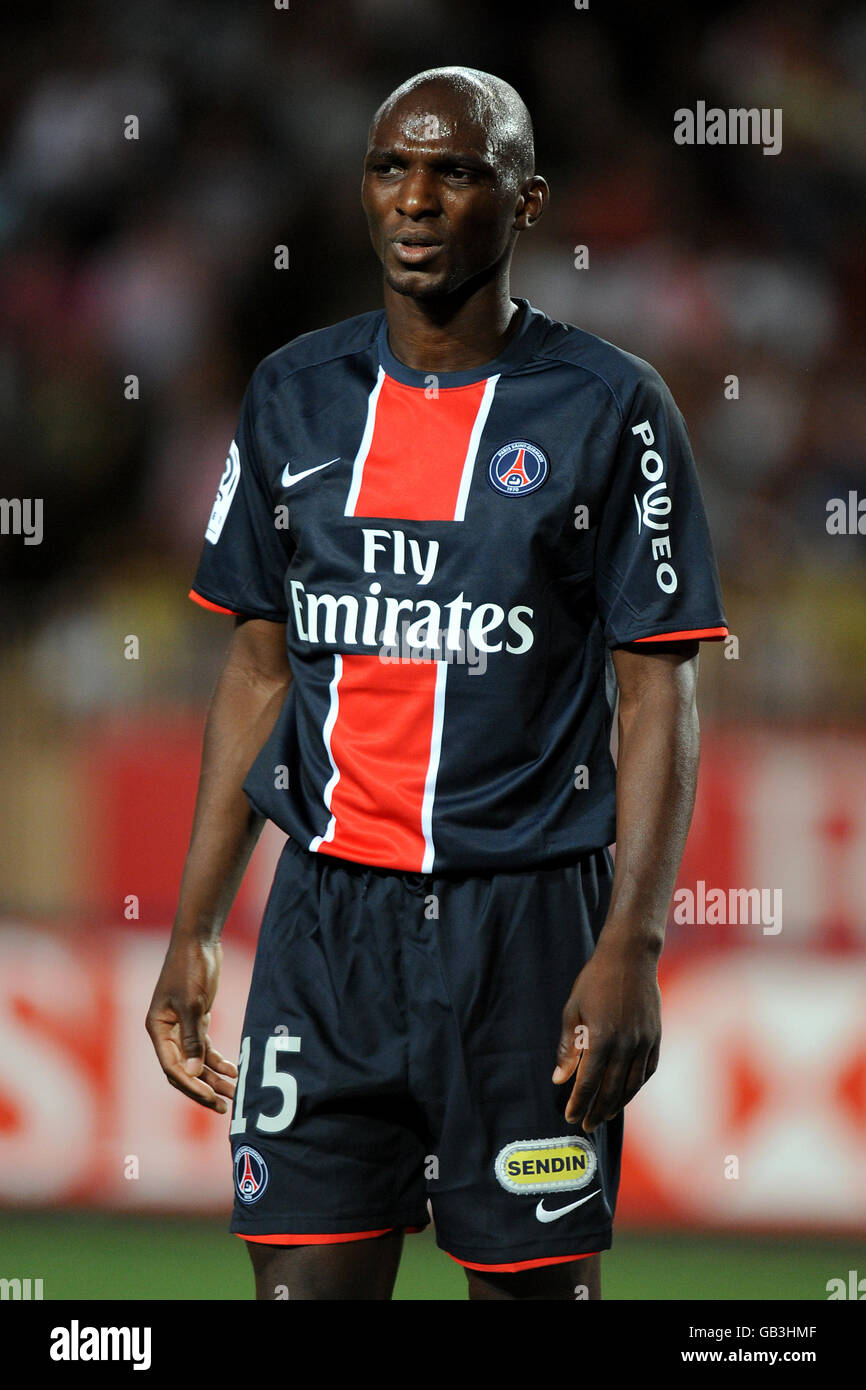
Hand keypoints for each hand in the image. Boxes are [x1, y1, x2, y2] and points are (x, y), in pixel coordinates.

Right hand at [146, 937, 237, 1112]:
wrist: (200, 939)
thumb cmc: (191, 968)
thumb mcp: (193, 1004)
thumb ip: (192, 1039)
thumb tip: (193, 1073)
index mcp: (157, 1028)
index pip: (172, 1067)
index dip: (192, 1086)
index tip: (212, 1099)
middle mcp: (166, 1031)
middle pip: (183, 1070)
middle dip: (204, 1089)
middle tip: (225, 1107)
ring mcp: (181, 1026)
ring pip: (196, 1061)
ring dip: (214, 1078)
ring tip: (235, 1094)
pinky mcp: (195, 1019)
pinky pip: (204, 1048)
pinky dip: (217, 1060)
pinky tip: (234, 1071)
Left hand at [551, 937, 660, 1132]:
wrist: (630, 957)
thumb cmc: (595, 981)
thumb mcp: (573, 1010)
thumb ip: (568, 1048)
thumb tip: (559, 1079)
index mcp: (602, 1039)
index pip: (588, 1083)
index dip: (579, 1103)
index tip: (571, 1117)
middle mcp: (626, 1045)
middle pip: (611, 1090)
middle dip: (597, 1111)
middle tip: (586, 1125)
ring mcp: (644, 1042)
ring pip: (632, 1085)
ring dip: (618, 1104)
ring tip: (605, 1115)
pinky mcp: (656, 1037)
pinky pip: (648, 1070)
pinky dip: (637, 1086)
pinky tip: (627, 1093)